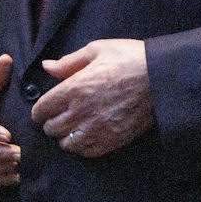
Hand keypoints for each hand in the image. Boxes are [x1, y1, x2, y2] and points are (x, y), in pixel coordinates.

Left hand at [31, 39, 153, 158]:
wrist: (162, 77)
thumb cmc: (130, 59)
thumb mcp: (97, 50)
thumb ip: (68, 62)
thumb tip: (46, 66)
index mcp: (74, 88)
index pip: (42, 109)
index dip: (39, 111)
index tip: (42, 110)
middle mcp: (82, 111)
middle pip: (51, 129)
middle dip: (50, 123)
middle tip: (57, 117)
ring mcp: (98, 129)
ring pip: (66, 144)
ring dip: (65, 137)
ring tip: (71, 128)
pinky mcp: (113, 140)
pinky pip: (87, 152)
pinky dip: (81, 147)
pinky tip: (86, 136)